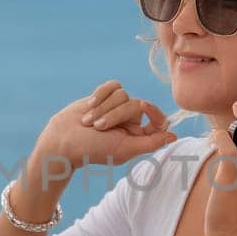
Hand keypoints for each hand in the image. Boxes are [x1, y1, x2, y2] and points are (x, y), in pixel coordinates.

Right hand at [35, 80, 174, 172]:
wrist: (62, 139)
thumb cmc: (92, 149)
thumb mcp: (123, 149)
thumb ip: (150, 142)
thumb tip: (174, 136)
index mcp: (138, 137)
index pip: (158, 120)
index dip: (155, 112)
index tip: (145, 107)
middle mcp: (130, 121)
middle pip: (136, 104)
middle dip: (115, 114)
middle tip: (99, 128)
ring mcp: (116, 108)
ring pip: (122, 94)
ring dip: (104, 107)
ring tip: (88, 122)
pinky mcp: (104, 97)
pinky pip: (112, 85)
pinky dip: (100, 94)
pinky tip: (89, 106)